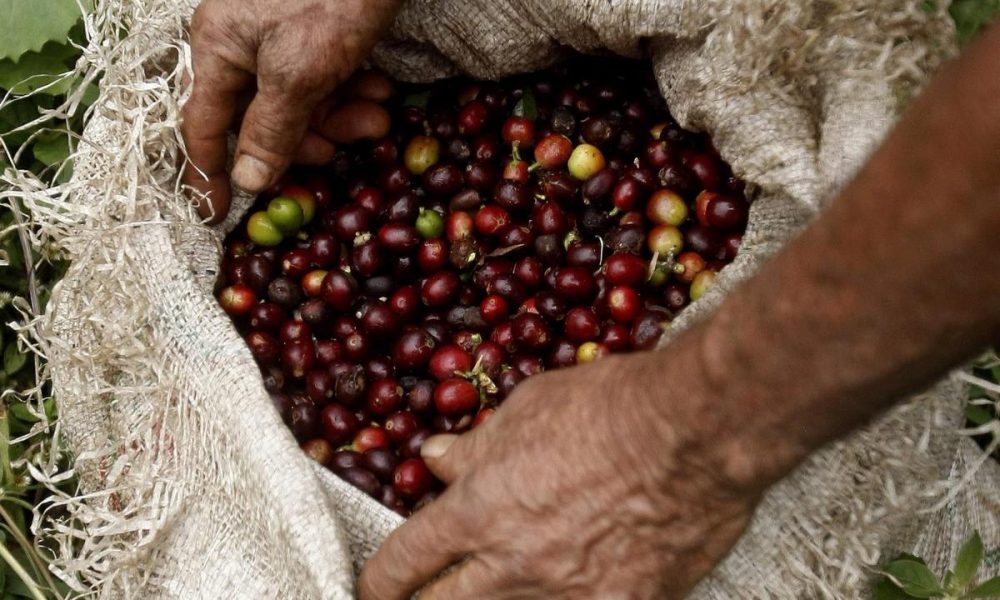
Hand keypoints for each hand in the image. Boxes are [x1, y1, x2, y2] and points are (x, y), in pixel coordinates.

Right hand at [182, 0, 401, 222]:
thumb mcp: (299, 71)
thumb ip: (270, 128)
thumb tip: (246, 180)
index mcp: (219, 48)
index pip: (203, 127)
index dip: (208, 174)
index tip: (214, 217)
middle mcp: (242, 43)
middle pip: (262, 119)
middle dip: (308, 139)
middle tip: (346, 145)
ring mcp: (279, 36)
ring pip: (300, 103)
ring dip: (341, 117)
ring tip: (378, 114)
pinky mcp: (316, 30)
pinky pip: (324, 77)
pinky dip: (351, 90)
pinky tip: (380, 88)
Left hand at [359, 345, 762, 599]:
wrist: (696, 431)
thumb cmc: (609, 407)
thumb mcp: (528, 409)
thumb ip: (475, 447)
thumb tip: (434, 460)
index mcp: (480, 511)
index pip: (404, 563)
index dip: (379, 581)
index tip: (377, 586)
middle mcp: (514, 564)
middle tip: (431, 591)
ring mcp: (569, 594)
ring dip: (498, 599)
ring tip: (509, 577)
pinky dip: (568, 597)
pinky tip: (577, 582)